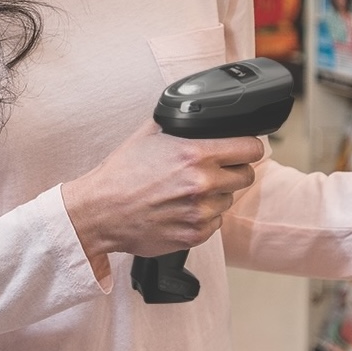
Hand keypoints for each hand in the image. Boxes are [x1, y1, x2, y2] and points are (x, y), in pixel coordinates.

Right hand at [64, 119, 265, 277]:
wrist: (101, 212)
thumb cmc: (121, 174)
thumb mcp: (147, 135)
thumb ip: (178, 123)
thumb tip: (199, 115)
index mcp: (194, 154)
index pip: (250, 149)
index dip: (247, 147)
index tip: (243, 150)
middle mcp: (202, 183)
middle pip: (246, 176)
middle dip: (233, 170)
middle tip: (213, 170)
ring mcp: (200, 212)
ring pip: (230, 200)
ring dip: (217, 195)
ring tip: (188, 191)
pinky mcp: (195, 235)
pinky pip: (215, 222)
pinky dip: (204, 216)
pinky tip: (181, 209)